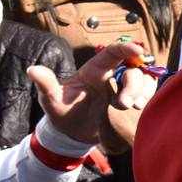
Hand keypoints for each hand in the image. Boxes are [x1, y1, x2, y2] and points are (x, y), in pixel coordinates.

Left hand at [28, 41, 150, 143]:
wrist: (73, 133)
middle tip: (124, 105)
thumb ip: (46, 84)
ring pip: (144, 80)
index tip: (138, 51)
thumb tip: (32, 70)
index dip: (127, 48)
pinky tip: (141, 108)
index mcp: (95, 70)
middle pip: (133, 69)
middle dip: (133, 85)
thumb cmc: (62, 112)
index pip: (113, 53)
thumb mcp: (51, 99)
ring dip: (142, 92)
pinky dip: (149, 97)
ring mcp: (124, 87)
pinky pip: (149, 92)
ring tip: (133, 108)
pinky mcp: (132, 99)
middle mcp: (112, 75)